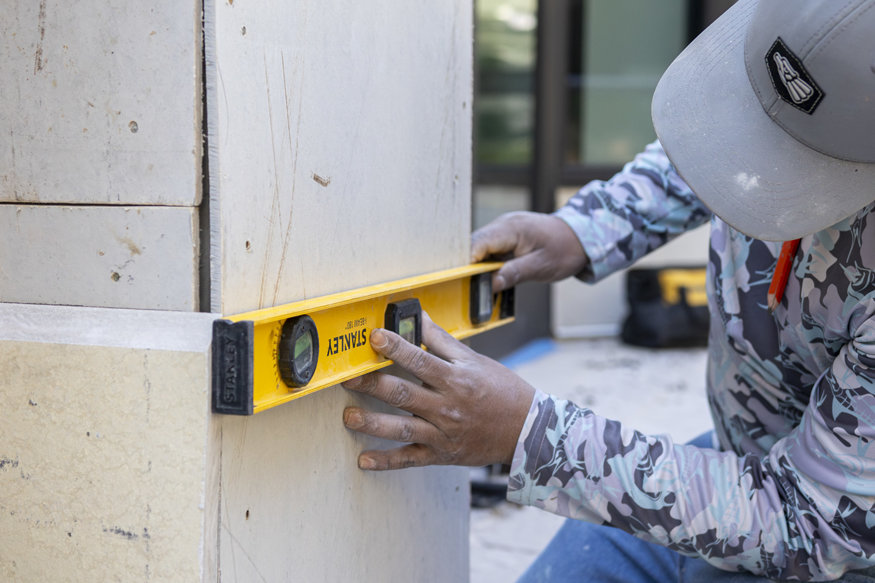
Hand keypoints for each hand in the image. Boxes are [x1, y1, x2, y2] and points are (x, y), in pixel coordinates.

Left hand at [341, 314, 535, 470]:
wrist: (527, 429)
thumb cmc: (501, 390)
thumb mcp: (475, 361)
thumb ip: (442, 341)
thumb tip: (419, 317)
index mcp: (456, 379)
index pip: (420, 360)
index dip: (396, 348)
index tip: (374, 337)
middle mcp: (447, 407)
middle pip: (404, 394)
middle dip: (373, 384)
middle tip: (347, 376)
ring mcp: (443, 433)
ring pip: (403, 428)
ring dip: (373, 423)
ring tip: (348, 416)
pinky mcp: (442, 454)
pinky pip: (411, 458)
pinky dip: (387, 461)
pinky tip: (364, 460)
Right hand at [471, 211, 588, 291]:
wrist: (580, 236)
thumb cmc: (565, 249)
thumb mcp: (542, 266)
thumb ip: (515, 273)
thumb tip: (491, 284)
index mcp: (511, 229)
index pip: (478, 242)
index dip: (466, 262)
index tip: (461, 280)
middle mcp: (502, 225)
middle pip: (474, 245)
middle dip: (468, 267)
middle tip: (467, 288)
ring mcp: (503, 230)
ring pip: (479, 249)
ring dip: (477, 267)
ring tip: (477, 286)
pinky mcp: (505, 238)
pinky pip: (489, 250)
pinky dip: (486, 264)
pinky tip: (490, 278)